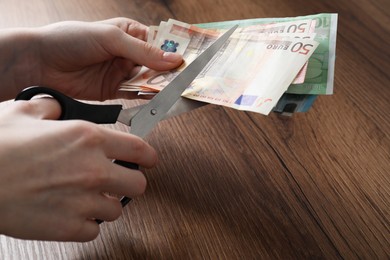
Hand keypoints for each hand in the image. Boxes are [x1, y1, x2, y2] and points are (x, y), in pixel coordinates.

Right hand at [0, 99, 156, 240]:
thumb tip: (57, 109)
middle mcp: (92, 169)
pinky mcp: (69, 227)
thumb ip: (50, 108)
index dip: (148, 156)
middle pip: (138, 184)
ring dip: (106, 203)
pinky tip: (72, 213)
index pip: (140, 149)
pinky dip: (86, 224)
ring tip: (87, 197)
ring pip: (117, 209)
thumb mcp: (24, 111)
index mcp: (87, 138)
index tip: (148, 160)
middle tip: (117, 180)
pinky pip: (94, 230)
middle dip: (130, 181)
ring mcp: (83, 201)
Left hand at [35, 18, 181, 99]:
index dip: (174, 52)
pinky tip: (156, 99)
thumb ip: (143, 52)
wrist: (40, 63)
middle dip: (169, 73)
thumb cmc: (71, 39)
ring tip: (175, 92)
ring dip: (159, 86)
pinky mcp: (113, 90)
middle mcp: (128, 53)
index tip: (190, 61)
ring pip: (148, 81)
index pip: (159, 43)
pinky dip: (146, 98)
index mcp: (129, 33)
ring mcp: (121, 72)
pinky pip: (135, 95)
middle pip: (156, 65)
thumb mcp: (111, 38)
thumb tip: (173, 60)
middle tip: (186, 81)